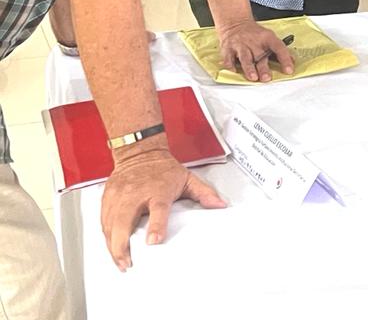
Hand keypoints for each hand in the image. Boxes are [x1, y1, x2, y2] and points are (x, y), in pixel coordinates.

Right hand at [102, 144, 225, 270]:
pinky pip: (103, 220)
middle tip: (127, 262)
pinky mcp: (107, 198)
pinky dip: (105, 236)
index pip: (158, 209)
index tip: (154, 241)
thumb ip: (203, 193)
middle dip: (122, 245)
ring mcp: (119, 196)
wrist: (140, 151)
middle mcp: (136, 194)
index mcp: (158, 190)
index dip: (156, 226)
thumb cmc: (162, 168)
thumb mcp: (187, 178)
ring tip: (120, 261)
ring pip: (110, 224)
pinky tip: (110, 247)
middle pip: (124, 221)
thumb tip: (219, 205)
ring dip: (112, 246)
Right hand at [217, 19, 294, 81]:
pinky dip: (231, 65)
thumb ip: (280, 51)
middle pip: (260, 56)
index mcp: (267, 38)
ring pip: (245, 57)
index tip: (288, 70)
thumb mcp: (269, 38)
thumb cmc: (255, 34)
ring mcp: (241, 45)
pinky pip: (229, 58)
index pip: (279, 47)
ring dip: (249, 68)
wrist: (235, 23)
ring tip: (253, 77)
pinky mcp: (228, 49)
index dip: (285, 59)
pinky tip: (234, 72)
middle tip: (267, 78)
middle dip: (263, 68)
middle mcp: (254, 41)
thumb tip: (293, 61)